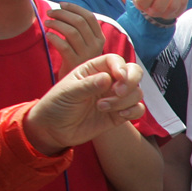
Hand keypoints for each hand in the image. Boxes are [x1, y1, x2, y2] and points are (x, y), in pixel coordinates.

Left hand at [23, 54, 145, 155]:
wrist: (53, 129)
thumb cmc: (57, 105)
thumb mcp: (68, 92)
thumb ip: (88, 85)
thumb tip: (108, 79)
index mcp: (94, 69)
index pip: (115, 60)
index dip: (121, 66)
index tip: (119, 77)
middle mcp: (108, 81)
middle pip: (133, 72)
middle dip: (130, 81)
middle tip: (118, 92)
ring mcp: (114, 98)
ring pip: (136, 92)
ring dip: (124, 101)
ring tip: (101, 108)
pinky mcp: (119, 114)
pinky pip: (138, 109)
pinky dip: (134, 111)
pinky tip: (120, 116)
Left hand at [44, 2, 105, 74]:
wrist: (77, 85)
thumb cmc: (76, 60)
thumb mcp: (84, 44)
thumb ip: (80, 29)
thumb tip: (65, 7)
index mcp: (100, 39)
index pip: (90, 17)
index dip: (74, 8)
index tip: (61, 4)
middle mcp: (96, 46)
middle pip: (79, 22)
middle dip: (62, 13)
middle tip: (50, 13)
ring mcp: (86, 55)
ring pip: (71, 32)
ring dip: (56, 24)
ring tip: (47, 23)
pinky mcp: (75, 64)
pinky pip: (63, 46)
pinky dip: (54, 38)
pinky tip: (48, 36)